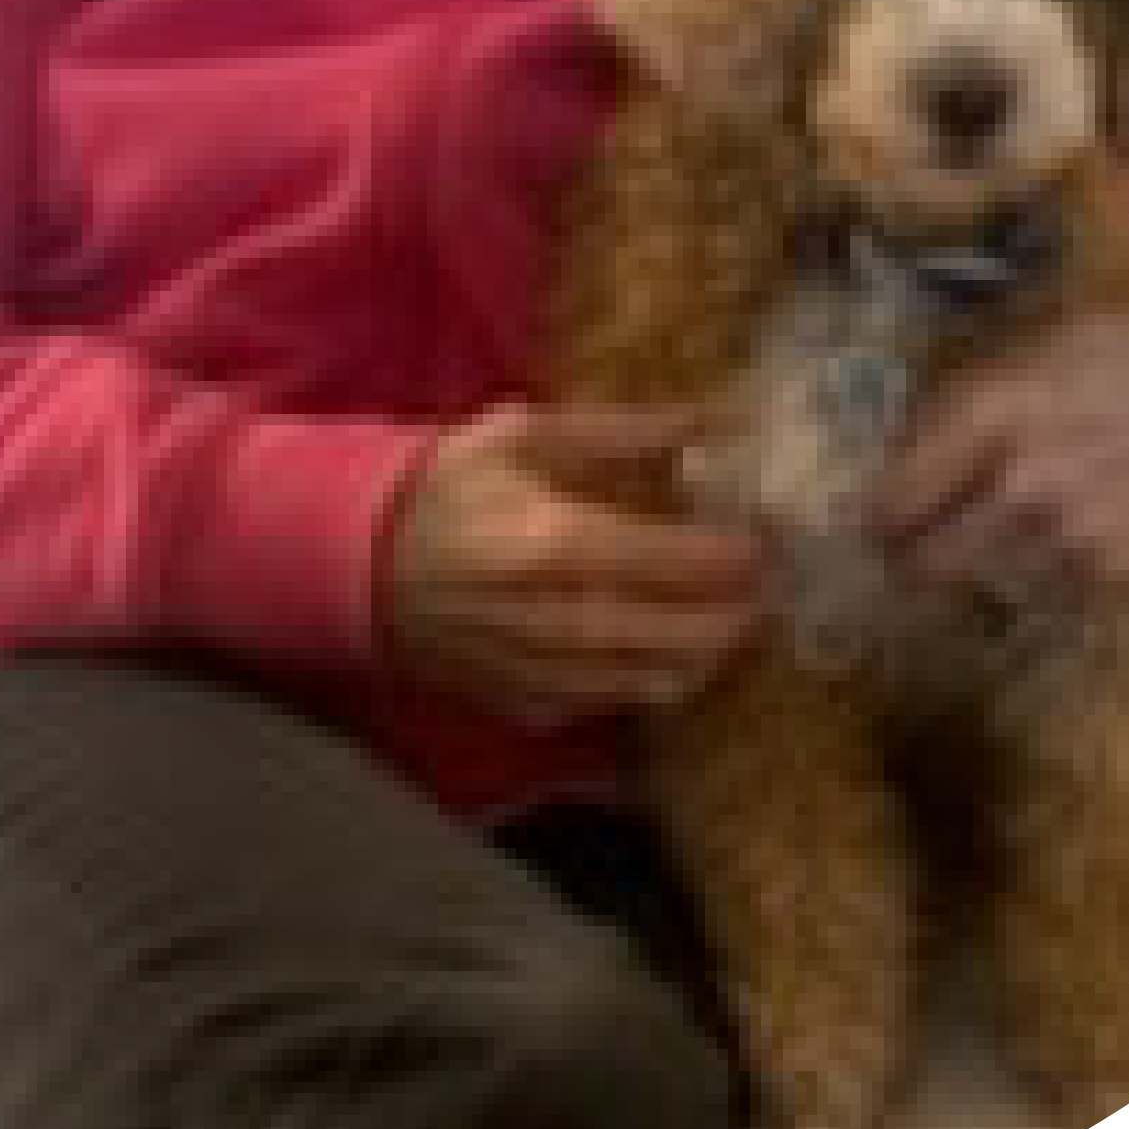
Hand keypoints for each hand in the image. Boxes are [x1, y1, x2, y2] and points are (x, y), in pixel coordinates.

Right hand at [380, 402, 772, 729]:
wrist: (357, 567)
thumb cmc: (445, 489)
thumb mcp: (519, 435)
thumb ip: (614, 431)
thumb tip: (702, 422)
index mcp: (551, 541)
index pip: (669, 560)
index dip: (730, 554)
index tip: (767, 539)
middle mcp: (552, 619)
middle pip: (675, 633)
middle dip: (735, 615)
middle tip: (771, 589)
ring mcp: (540, 673)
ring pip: (654, 681)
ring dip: (708, 655)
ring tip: (737, 622)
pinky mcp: (529, 706)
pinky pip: (614, 703)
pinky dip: (655, 681)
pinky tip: (676, 652)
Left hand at [874, 295, 1128, 601]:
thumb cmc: (1119, 353)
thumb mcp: (1021, 360)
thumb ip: (956, 415)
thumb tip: (894, 467)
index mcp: (988, 418)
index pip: (891, 504)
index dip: (873, 517)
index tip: (870, 519)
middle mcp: (1019, 486)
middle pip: (923, 564)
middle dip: (905, 558)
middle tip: (902, 547)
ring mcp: (1066, 534)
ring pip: (975, 585)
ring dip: (963, 571)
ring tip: (968, 543)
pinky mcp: (1109, 566)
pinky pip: (1033, 590)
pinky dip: (1020, 575)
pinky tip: (1030, 542)